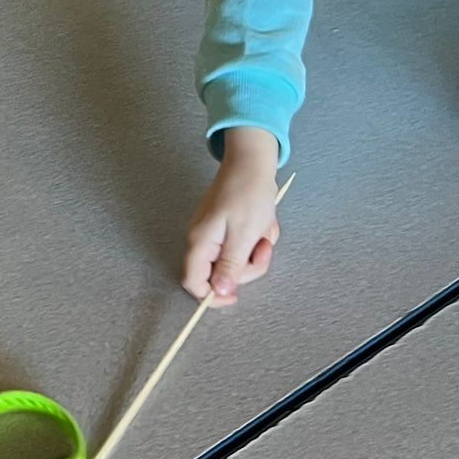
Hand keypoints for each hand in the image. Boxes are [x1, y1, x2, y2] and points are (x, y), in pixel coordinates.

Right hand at [182, 129, 282, 304]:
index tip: (236, 296)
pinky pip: (239, 244)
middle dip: (246, 266)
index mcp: (200, 243)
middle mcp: (201, 239)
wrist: (252, 162)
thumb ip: (229, 266)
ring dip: (254, 251)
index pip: (194, 283)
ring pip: (233, 259)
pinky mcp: (223, 225)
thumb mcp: (243, 235)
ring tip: (264, 230)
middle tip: (263, 248)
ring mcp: (212, 232)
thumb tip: (217, 293)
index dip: (212, 295)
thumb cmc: (248, 195)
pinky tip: (262, 223)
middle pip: (218, 273)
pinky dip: (253, 239)